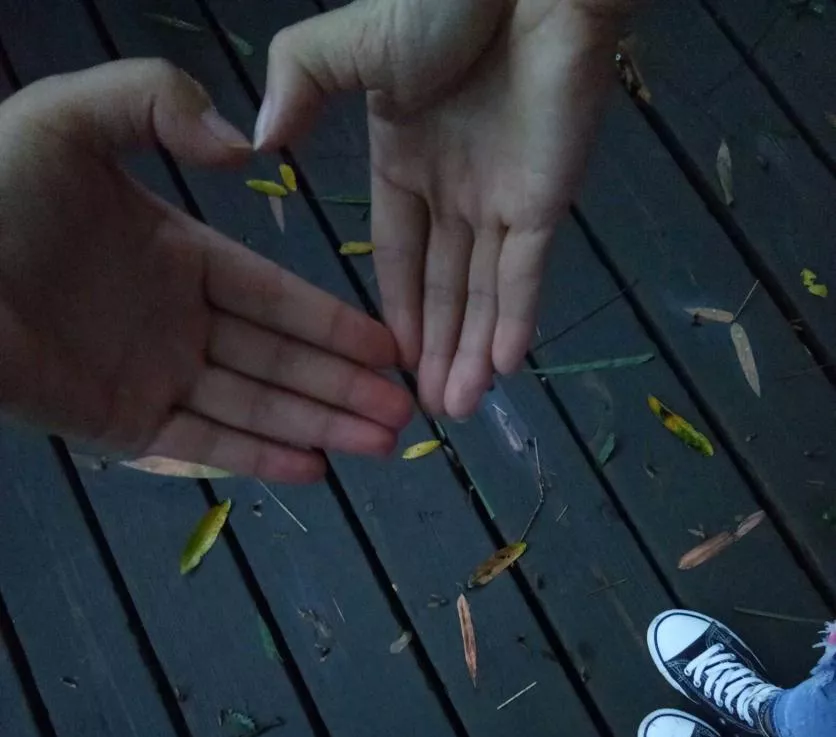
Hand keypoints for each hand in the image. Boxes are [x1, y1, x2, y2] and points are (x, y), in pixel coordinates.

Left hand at [0, 60, 411, 481]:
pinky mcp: (123, 426)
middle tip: (405, 410)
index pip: (274, 297)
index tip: (389, 347)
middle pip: (279, 361)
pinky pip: (204, 442)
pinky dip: (258, 455)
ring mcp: (153, 378)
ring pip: (255, 406)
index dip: (333, 324)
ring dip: (318, 424)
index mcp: (179, 255)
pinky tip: (312, 464)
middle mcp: (178, 323)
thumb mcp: (75, 118)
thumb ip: (160, 105)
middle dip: (344, 387)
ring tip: (380, 442)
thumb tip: (244, 151)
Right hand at [258, 0, 632, 416]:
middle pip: (441, 288)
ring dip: (471, 351)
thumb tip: (256, 142)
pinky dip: (515, 319)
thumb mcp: (351, 40)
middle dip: (433, 349)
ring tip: (458, 408)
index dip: (393, 308)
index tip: (386, 361)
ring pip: (483, 293)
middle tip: (424, 413)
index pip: (397, 253)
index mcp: (405, 161)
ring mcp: (504, 199)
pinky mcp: (548, 198)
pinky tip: (500, 368)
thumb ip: (301, 82)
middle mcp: (455, 192)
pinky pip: (527, 272)